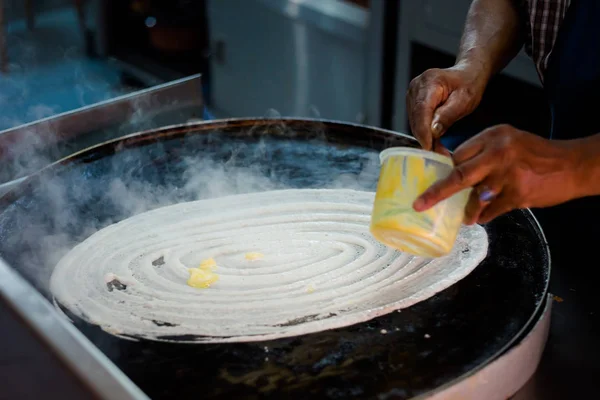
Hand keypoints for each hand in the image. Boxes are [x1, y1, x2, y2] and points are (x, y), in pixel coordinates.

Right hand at [406, 64, 487, 152]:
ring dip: (425, 137)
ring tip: (439, 150)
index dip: (423, 130)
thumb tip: (432, 131)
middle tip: (439, 154)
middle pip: (416, 118)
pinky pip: (416, 121)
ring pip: (414, 122)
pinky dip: (424, 132)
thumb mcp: (464, 100)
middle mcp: (416, 86)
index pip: (421, 110)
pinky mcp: (413, 102)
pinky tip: (434, 141)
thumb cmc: (468, 85)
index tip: (428, 147)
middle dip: (425, 137)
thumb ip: (447, 115)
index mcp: (429, 82)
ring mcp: (412, 94)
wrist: (467, 75)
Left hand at [412, 125, 578, 223]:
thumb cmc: (537, 154)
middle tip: (421, 204)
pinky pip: (491, 211)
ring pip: (475, 198)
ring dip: (467, 210)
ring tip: (465, 216)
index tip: (430, 181)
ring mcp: (508, 175)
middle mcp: (499, 153)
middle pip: (459, 174)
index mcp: (493, 136)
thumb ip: (483, 152)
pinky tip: (484, 216)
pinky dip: (485, 216)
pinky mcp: (518, 194)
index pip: (459, 155)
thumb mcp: (509, 141)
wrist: (573, 165)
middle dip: (436, 192)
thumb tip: (454, 169)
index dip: (444, 170)